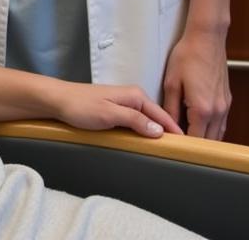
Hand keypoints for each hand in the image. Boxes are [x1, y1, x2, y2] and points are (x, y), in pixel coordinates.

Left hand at [47, 79, 182, 138]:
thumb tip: (159, 131)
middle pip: (157, 118)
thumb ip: (135, 120)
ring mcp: (124, 104)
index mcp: (135, 95)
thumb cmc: (82, 106)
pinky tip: (146, 142)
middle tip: (183, 152)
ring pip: (147, 121)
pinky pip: (137, 122)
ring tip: (169, 150)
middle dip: (169, 132)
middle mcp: (133, 97)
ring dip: (156, 133)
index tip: (190, 145)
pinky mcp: (116, 111)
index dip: (175, 130)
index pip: (162, 115)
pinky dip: (144, 131)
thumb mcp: (110, 114)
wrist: (58, 100)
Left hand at [162, 28, 230, 138]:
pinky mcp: (227, 100)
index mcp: (202, 109)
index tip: (172, 146)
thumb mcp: (171, 82)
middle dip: (194, 145)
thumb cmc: (187, 56)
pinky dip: (212, 129)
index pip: (195, 140)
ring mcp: (225, 107)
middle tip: (178, 143)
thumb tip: (167, 126)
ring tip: (187, 134)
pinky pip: (221, 124)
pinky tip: (199, 124)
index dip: (183, 146)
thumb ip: (169, 108)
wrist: (207, 39)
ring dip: (204, 138)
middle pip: (209, 142)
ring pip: (218, 135)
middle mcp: (218, 112)